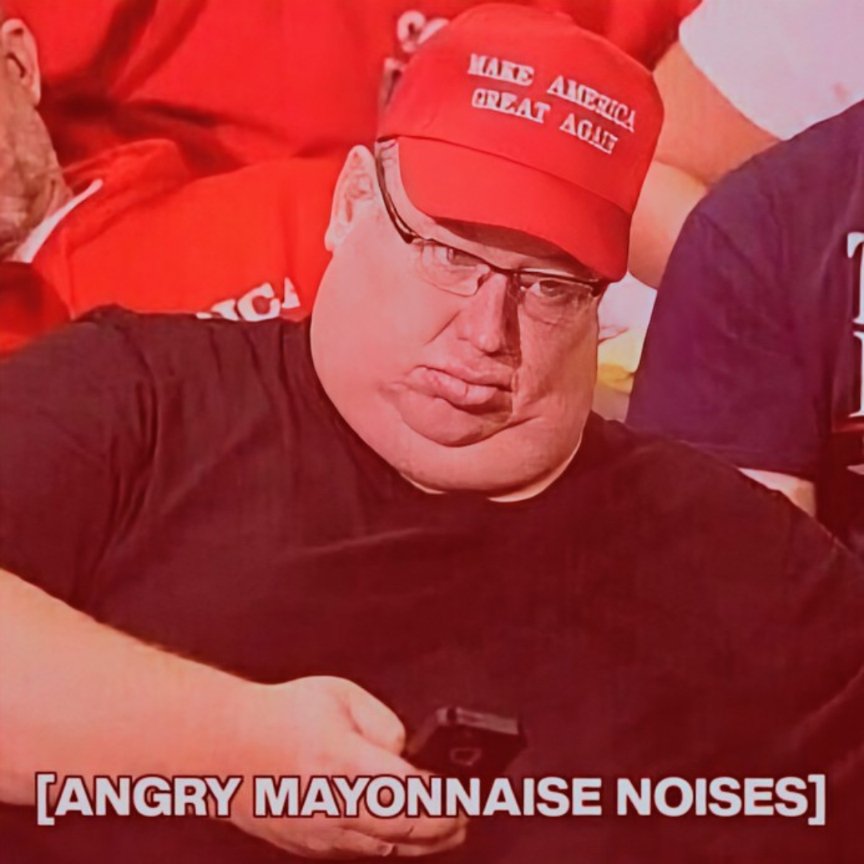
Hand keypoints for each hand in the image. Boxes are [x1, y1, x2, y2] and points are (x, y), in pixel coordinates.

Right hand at [226, 676, 466, 857]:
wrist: (224, 749)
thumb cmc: (283, 716)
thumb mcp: (341, 696)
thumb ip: (382, 723)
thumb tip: (407, 753)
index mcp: (342, 761)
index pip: (409, 791)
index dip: (445, 799)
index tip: (465, 793)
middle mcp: (333, 803)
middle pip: (405, 829)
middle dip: (443, 826)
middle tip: (464, 816)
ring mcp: (321, 831)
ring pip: (386, 848)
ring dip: (422, 842)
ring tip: (447, 828)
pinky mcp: (311, 845)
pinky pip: (362, 851)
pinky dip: (390, 843)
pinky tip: (405, 832)